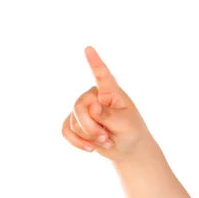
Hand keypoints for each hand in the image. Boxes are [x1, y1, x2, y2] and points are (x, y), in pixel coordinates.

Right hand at [62, 46, 153, 160]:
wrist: (127, 149)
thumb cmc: (131, 132)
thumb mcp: (125, 124)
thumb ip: (108, 115)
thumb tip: (92, 107)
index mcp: (111, 92)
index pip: (102, 75)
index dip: (95, 62)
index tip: (89, 49)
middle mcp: (94, 96)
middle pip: (80, 107)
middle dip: (91, 127)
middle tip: (106, 137)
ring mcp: (83, 109)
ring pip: (73, 121)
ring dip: (89, 136)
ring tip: (105, 140)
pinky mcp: (75, 122)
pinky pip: (66, 130)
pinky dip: (77, 142)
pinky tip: (90, 148)